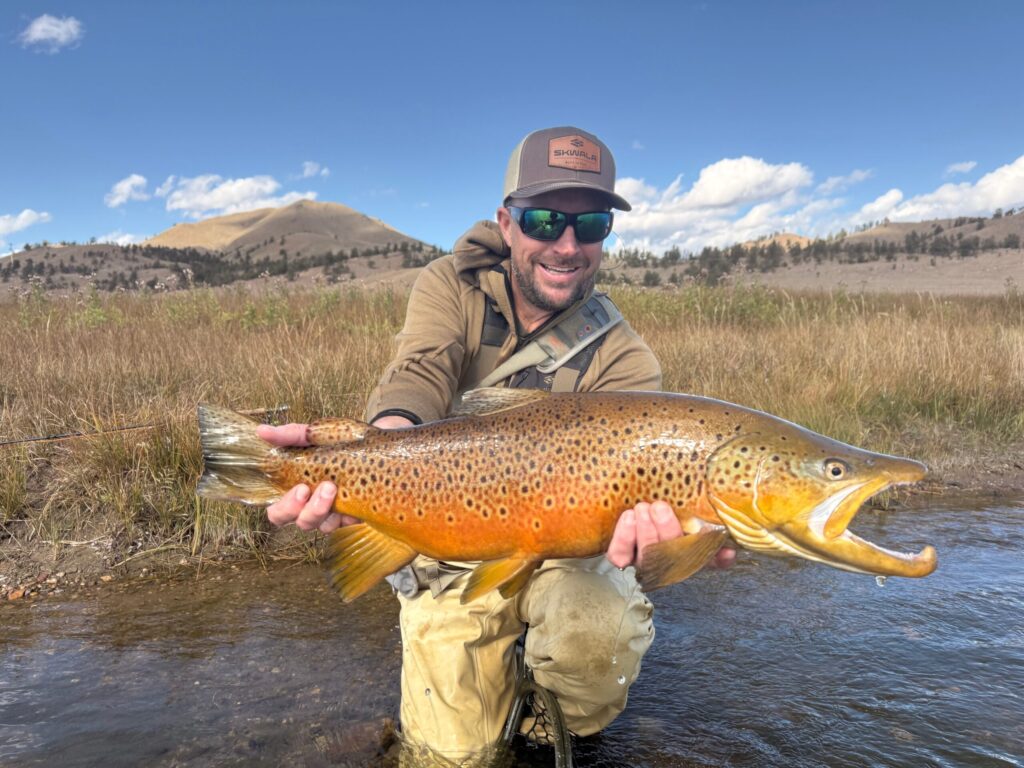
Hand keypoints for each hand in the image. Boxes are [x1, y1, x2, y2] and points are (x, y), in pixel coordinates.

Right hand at [256, 422, 351, 533]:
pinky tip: (350, 496)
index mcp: (296, 486)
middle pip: (293, 522)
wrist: (379, 442)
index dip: (282, 507)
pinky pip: (343, 524)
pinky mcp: (352, 514)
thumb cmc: (342, 439)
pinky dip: (344, 514)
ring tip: (332, 487)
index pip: (277, 510)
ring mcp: (332, 511)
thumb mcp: (316, 434)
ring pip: (319, 526)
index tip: (299, 488)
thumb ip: (290, 435)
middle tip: (307, 489)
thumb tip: (260, 431)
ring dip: (320, 509)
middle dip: (296, 510)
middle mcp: (311, 504)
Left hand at [606, 501, 735, 569]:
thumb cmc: (670, 519)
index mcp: (688, 555)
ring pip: (645, 555)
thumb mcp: (693, 525)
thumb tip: (731, 552)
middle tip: (660, 506)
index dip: (716, 558)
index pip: (704, 560)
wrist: (637, 511)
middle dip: (666, 529)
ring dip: (644, 530)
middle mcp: (666, 563)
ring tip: (643, 508)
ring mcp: (643, 561)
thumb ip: (713, 540)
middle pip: (669, 555)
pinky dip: (624, 536)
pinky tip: (629, 517)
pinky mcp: (621, 556)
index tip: (719, 542)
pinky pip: (620, 554)